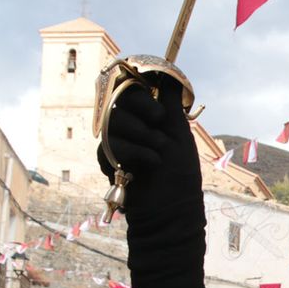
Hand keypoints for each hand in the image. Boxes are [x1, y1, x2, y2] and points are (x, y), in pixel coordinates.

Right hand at [97, 71, 200, 211]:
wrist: (170, 212)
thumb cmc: (180, 175)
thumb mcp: (179, 134)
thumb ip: (170, 104)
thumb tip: (171, 75)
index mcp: (150, 116)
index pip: (133, 90)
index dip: (142, 97)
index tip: (159, 114)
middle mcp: (132, 125)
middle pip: (118, 100)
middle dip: (140, 111)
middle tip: (158, 123)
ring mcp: (119, 142)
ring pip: (113, 122)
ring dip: (140, 136)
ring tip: (158, 153)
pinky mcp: (108, 160)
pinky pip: (108, 145)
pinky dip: (132, 153)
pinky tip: (148, 165)